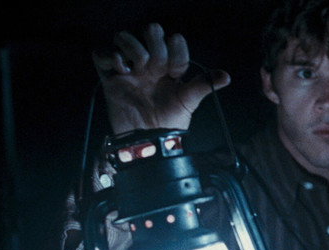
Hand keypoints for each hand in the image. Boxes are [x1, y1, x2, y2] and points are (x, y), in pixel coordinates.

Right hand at [92, 23, 230, 133]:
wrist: (148, 139)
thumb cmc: (170, 121)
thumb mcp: (188, 101)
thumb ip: (204, 85)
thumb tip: (226, 76)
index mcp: (170, 66)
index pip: (174, 41)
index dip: (176, 49)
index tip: (175, 70)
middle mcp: (150, 63)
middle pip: (150, 31)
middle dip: (155, 44)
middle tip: (156, 66)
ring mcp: (129, 68)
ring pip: (124, 36)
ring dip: (133, 47)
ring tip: (138, 68)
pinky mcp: (110, 77)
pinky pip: (101, 53)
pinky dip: (110, 56)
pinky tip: (122, 70)